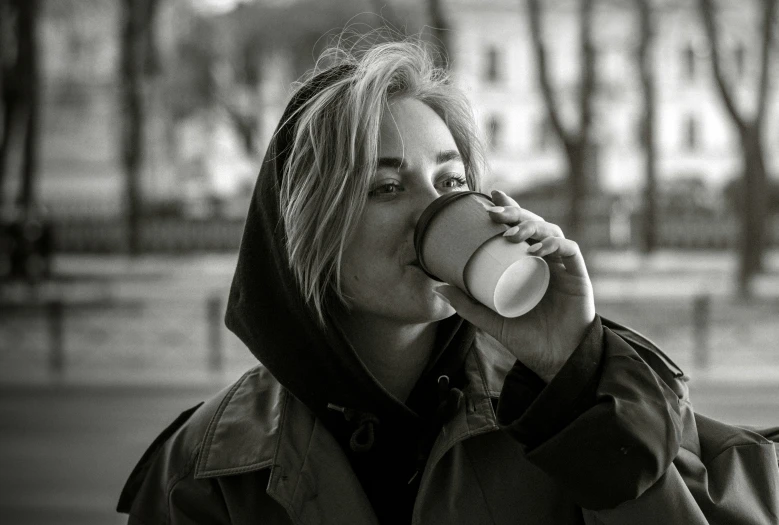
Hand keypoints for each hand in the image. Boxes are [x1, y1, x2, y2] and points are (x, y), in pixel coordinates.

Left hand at [434, 190, 595, 382]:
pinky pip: (570, 251)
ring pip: (551, 231)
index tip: (489, 197)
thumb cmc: (526, 338)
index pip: (519, 227)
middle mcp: (547, 259)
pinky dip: (554, 244)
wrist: (554, 361)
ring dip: (531, 227)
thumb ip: (466, 304)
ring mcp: (563, 266)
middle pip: (534, 224)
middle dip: (515, 213)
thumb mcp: (490, 319)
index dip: (508, 208)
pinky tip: (537, 249)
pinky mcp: (578, 277)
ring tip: (512, 234)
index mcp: (528, 262)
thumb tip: (436, 287)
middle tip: (494, 214)